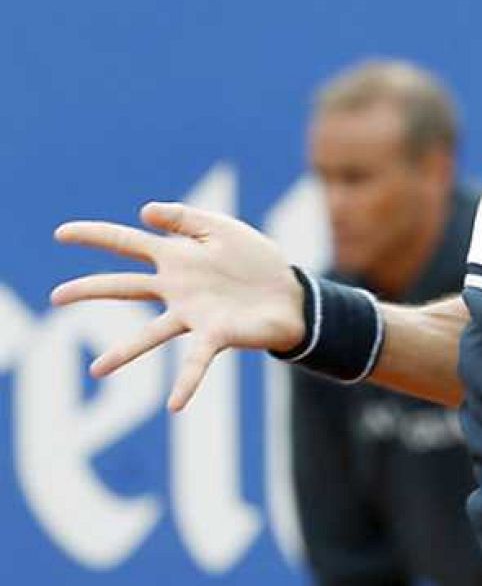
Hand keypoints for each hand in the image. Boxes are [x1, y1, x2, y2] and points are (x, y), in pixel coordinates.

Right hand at [53, 201, 304, 410]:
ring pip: (150, 335)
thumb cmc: (256, 262)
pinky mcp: (216, 336)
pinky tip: (173, 405)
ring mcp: (193, 316)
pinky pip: (195, 362)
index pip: (128, 244)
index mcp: (177, 259)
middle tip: (55, 297)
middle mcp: (177, 290)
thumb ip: (186, 218)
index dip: (96, 236)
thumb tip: (144, 211)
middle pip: (126, 288)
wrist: (293, 294)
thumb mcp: (222, 230)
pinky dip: (185, 382)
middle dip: (91, 290)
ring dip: (124, 353)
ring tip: (98, 370)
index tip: (62, 233)